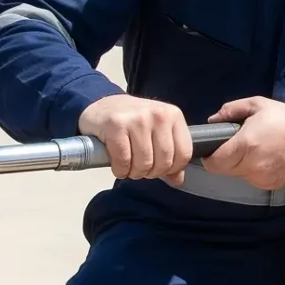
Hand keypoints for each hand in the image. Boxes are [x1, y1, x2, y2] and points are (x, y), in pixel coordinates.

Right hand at [78, 94, 193, 180]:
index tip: (160, 168)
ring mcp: (137, 118)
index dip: (172, 169)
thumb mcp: (157, 132)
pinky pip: (123, 160)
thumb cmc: (131, 121)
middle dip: (151, 172)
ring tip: (129, 166)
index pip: (184, 153)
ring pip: (144, 163)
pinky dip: (120, 170)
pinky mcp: (116, 124)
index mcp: (173, 115)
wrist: (101, 106)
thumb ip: (170, 155)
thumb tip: (177, 179)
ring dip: (135, 172)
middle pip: (164, 161)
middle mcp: (158, 114)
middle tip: (141, 168)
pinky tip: (118, 166)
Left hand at [203, 96, 284, 191]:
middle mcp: (251, 166)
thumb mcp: (258, 105)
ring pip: (238, 175)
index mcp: (246, 145)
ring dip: (240, 165)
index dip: (210, 156)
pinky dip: (254, 170)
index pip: (214, 163)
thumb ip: (231, 110)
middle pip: (224, 170)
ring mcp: (261, 178)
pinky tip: (267, 158)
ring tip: (255, 149)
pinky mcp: (270, 185)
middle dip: (225, 159)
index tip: (214, 148)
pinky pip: (253, 179)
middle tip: (236, 145)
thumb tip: (212, 120)